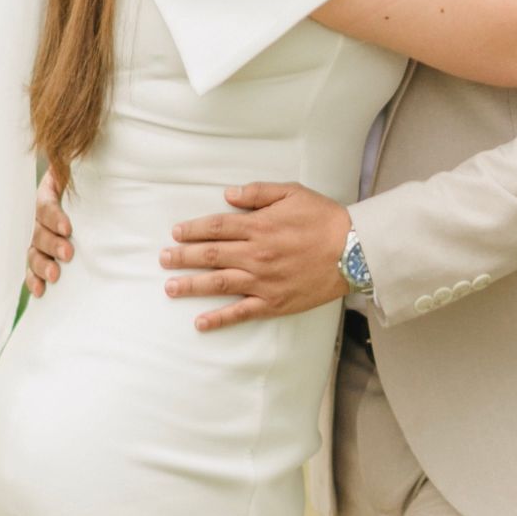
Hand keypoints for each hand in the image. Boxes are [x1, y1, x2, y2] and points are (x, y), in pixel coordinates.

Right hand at [24, 166, 74, 297]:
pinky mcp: (41, 252)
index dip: (54, 217)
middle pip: (39, 230)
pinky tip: (40, 290)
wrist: (86, 187)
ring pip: (34, 250)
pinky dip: (34, 279)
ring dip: (42, 264)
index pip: (46, 205)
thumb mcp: (82, 168)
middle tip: (68, 254)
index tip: (68, 229)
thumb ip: (83, 167)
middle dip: (52, 244)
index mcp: (48, 192)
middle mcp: (39, 216)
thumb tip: (83, 156)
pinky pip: (32, 267)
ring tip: (55, 275)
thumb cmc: (87, 178)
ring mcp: (38, 235)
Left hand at [161, 184, 350, 329]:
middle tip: (163, 258)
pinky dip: (219, 319)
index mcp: (258, 226)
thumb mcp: (292, 193)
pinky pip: (241, 312)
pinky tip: (200, 323)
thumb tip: (227, 195)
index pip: (216, 227)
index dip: (193, 230)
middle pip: (210, 255)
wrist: (353, 251)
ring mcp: (262, 281)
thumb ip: (257, 193)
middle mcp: (255, 254)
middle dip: (183, 257)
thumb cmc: (323, 219)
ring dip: (191, 285)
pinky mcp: (273, 302)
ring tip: (170, 287)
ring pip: (218, 284)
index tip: (176, 232)